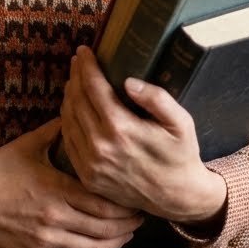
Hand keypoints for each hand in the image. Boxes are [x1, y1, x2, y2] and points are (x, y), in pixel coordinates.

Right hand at [0, 118, 142, 247]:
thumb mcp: (28, 145)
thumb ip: (59, 130)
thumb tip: (81, 110)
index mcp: (56, 189)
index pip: (104, 203)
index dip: (127, 203)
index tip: (138, 196)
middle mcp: (54, 218)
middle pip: (106, 228)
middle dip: (129, 224)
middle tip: (142, 215)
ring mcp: (45, 240)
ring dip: (116, 244)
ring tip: (128, 233)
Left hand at [60, 47, 226, 228]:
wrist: (177, 197)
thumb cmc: (181, 155)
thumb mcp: (181, 123)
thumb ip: (157, 99)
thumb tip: (129, 81)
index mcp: (121, 129)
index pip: (93, 87)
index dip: (86, 66)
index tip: (84, 51)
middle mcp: (100, 146)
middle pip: (76, 100)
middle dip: (75, 76)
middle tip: (78, 61)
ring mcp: (90, 163)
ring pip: (68, 120)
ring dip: (69, 96)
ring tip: (75, 80)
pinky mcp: (87, 176)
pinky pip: (68, 141)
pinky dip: (67, 120)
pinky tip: (74, 108)